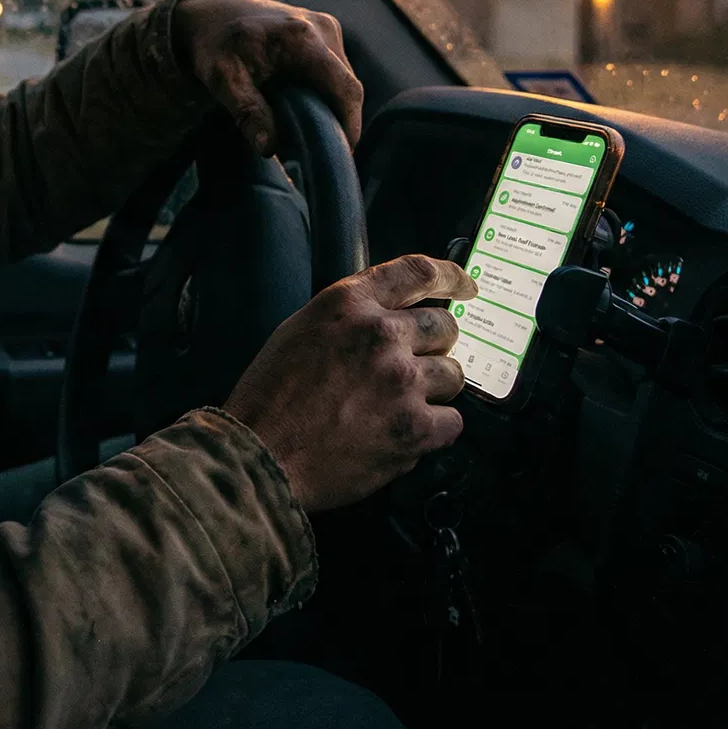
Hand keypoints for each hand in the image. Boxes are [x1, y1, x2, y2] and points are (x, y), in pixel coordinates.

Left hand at [172, 0, 362, 154]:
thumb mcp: (222, 80)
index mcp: (301, 37)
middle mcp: (322, 27)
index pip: (344, 87)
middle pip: (348, 86)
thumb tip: (269, 149)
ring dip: (333, 108)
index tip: (343, 154)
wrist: (212, 15)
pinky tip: (307, 111)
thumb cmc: (215, 46)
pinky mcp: (324, 33)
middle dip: (339, 121)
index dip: (350, 123)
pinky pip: (336, 71)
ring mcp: (327, 27)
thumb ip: (248, 112)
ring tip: (311, 135)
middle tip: (321, 153)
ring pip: (344, 80)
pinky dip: (326, 94)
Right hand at [221, 255, 474, 511]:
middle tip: (412, 367)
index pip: (418, 272)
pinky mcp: (415, 428)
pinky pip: (453, 421)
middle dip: (434, 345)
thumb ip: (349, 318)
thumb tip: (391, 318)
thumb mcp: (300, 331)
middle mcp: (381, 334)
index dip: (452, 277)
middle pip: (444, 326)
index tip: (467, 287)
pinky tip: (406, 432)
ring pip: (453, 374)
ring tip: (399, 405)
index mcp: (349, 304)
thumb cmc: (270, 399)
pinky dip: (434, 428)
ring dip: (433, 389)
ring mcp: (402, 381)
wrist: (260, 456)